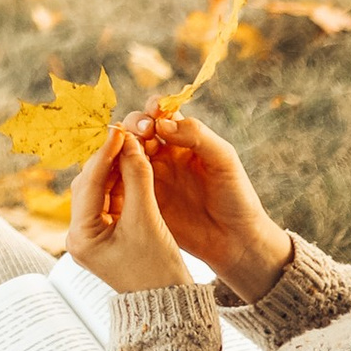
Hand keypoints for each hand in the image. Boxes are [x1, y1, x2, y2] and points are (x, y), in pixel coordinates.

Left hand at [65, 127, 191, 293]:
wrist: (170, 306)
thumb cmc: (159, 271)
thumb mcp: (148, 220)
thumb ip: (137, 179)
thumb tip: (130, 143)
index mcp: (80, 238)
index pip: (89, 185)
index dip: (105, 154)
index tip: (119, 130)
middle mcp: (78, 237)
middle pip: (90, 185)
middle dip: (108, 159)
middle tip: (126, 134)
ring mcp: (91, 236)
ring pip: (100, 190)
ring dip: (116, 169)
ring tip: (133, 146)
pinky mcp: (105, 235)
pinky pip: (110, 200)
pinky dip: (122, 183)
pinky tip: (135, 166)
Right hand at [132, 112, 292, 300]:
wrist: (236, 242)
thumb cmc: (237, 197)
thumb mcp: (223, 159)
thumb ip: (197, 135)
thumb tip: (162, 124)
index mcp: (185, 140)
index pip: (162, 115)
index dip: (154, 109)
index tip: (154, 112)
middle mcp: (165, 155)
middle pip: (139, 129)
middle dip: (135, 124)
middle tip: (142, 133)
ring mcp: (152, 178)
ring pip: (126, 153)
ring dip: (122, 147)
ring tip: (127, 151)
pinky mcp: (143, 200)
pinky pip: (122, 183)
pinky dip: (114, 174)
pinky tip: (115, 172)